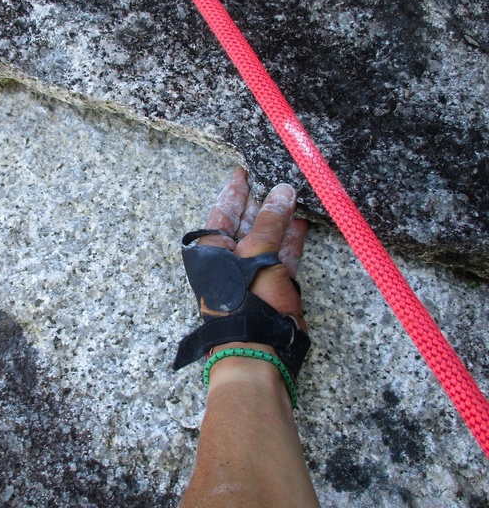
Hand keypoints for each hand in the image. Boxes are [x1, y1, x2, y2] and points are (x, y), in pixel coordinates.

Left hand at [199, 166, 307, 332]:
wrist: (258, 345)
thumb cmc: (244, 299)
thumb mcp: (254, 253)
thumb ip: (269, 222)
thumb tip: (282, 191)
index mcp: (212, 249)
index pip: (223, 211)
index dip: (235, 190)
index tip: (245, 170)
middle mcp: (230, 257)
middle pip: (247, 221)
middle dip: (262, 199)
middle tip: (276, 175)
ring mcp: (253, 270)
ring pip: (268, 235)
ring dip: (281, 216)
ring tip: (295, 191)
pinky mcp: (275, 282)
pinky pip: (284, 253)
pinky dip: (293, 238)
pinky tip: (304, 219)